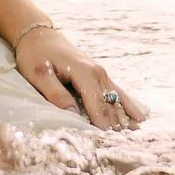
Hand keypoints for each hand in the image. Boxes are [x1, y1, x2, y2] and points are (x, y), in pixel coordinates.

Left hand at [10, 22, 145, 131]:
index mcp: (82, 71)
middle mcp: (96, 71)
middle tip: (125, 140)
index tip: (107, 137)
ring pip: (116, 97)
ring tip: (137, 129)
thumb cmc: (35, 55)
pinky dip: (127, 103)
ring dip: (125, 113)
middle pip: (109, 101)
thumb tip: (73, 114)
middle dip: (116, 120)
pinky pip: (117, 91)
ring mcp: (100, 72)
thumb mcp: (39, 74)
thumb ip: (56, 94)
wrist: (39, 35)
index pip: (95, 101)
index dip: (101, 119)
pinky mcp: (98, 74)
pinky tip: (139, 114)